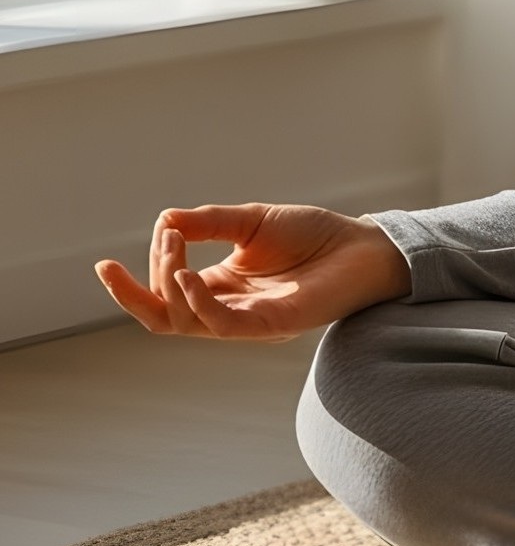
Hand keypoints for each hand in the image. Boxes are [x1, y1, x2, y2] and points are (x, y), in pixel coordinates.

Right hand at [93, 203, 413, 341]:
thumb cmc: (316, 235)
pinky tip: (187, 277)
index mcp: (221, 286)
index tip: (116, 255)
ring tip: (172, 250)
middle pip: (162, 317)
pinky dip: (198, 304)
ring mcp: (248, 321)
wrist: (366, 245)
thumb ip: (209, 223)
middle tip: (126, 259)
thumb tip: (164, 219)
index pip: (164, 294)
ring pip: (185, 322)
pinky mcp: (271, 325)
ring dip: (168, 287)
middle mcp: (228, 308)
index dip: (140, 276)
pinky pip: (222, 325)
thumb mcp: (253, 221)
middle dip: (136, 291)